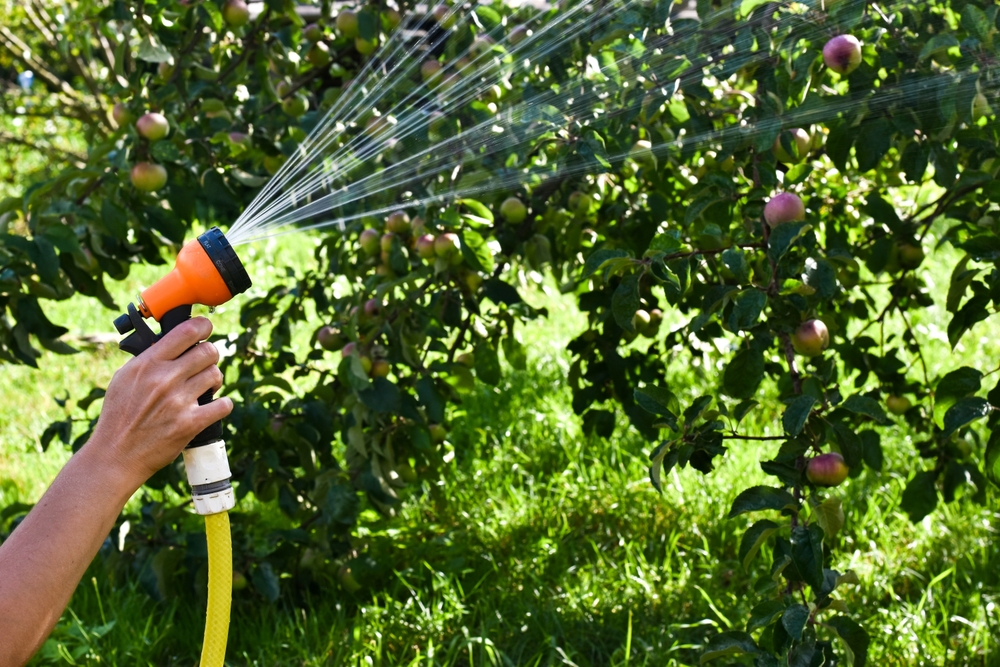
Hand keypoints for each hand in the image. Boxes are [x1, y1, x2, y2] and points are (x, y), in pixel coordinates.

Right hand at [87, 316, 232, 490]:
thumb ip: (148, 359)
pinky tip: (213, 407)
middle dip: (210, 355)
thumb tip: (173, 342)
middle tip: (204, 364)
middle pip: (208, 351)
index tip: (206, 329)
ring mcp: (178, 401)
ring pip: (216, 375)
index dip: (203, 326)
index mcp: (148, 364)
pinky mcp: (190, 423)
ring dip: (214, 380)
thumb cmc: (119, 416)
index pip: (186, 331)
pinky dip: (222, 405)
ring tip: (205, 387)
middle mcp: (164, 378)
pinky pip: (224, 404)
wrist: (116, 455)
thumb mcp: (124, 378)